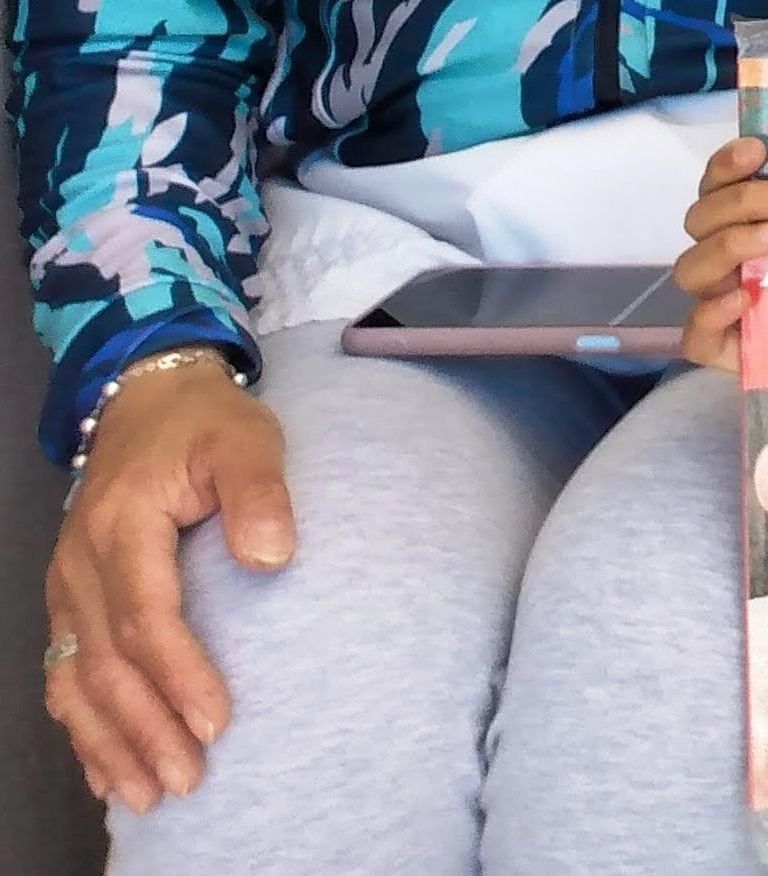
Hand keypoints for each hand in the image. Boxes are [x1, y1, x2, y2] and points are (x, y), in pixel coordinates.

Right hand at [44, 354, 290, 811]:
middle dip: (145, 729)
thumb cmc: (204, 424)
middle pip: (107, 664)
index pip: (146, 616)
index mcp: (122, 527)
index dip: (178, 674)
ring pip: (76, 681)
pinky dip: (84, 728)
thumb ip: (259, 492)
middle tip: (188, 779)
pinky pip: (65, 676)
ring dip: (109, 742)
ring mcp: (67, 588)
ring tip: (148, 794)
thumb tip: (274, 557)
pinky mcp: (70, 602)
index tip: (216, 722)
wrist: (145, 401)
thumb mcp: (245, 437)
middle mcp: (80, 566)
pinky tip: (108, 770)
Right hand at [674, 134, 767, 374]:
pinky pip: (697, 336)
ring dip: (731, 244)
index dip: (728, 163)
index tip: (760, 148)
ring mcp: (718, 302)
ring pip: (691, 269)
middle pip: (701, 219)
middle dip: (743, 200)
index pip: (717, 185)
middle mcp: (725, 259)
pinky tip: (745, 300)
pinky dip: (713, 314)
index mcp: (745, 223)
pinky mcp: (722, 349)